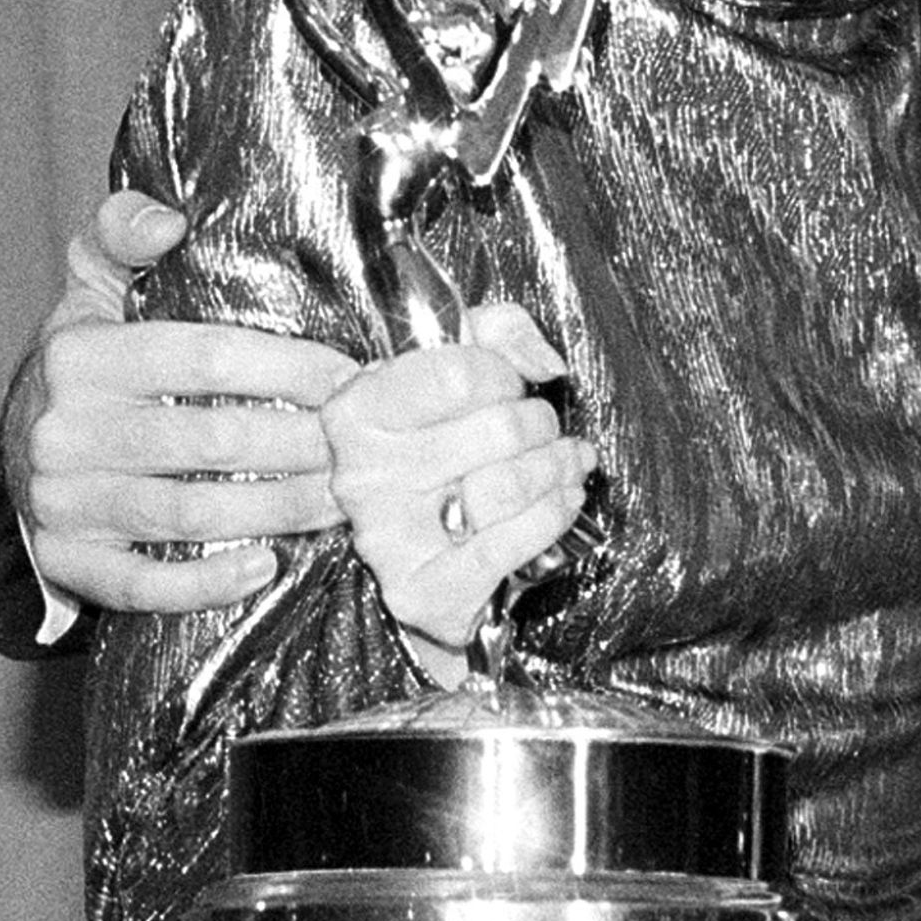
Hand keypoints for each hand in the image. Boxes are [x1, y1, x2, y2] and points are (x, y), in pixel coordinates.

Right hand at [10, 191, 353, 611]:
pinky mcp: (67, 562)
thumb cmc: (85, 362)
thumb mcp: (91, 285)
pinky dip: (209, 583)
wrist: (15, 445)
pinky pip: (144, 584)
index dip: (292, 368)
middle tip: (369, 445)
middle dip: (306, 445)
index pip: (207, 357)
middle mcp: (64, 432)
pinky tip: (268, 564)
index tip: (354, 377)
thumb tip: (167, 220)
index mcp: (80, 356)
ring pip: (191, 514)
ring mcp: (63, 504)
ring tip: (346, 499)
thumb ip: (121, 234)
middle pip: (212, 441)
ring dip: (281, 510)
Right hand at [322, 302, 591, 676]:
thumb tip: (544, 363)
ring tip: (563, 462)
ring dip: (557, 468)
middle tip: (542, 430)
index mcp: (356, 411)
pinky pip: (512, 542)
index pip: (459, 372)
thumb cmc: (444, 442)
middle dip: (541, 424)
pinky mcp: (422, 590)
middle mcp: (361, 475)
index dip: (503, 375)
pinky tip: (562, 498)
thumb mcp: (458, 364)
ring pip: (511, 485)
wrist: (427, 544)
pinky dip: (554, 514)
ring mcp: (386, 537)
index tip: (506, 386)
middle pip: (500, 428)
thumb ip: (500, 330)